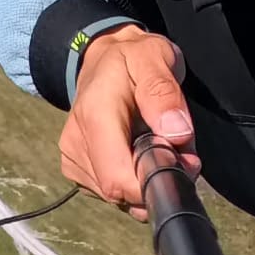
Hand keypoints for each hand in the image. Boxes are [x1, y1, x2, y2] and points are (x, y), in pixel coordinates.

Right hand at [56, 25, 193, 217]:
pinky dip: (132, 180)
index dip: (153, 184)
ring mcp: (73, 158)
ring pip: (119, 197)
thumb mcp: (155, 58)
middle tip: (179, 148)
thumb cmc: (133, 57)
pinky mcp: (76, 169)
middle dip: (156, 179)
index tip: (181, 162)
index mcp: (95, 115)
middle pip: (121, 192)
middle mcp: (76, 141)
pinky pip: (112, 193)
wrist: (102, 58)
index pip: (117, 179)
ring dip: (146, 180)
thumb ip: (164, 94)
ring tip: (157, 142)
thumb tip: (176, 133)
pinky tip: (138, 152)